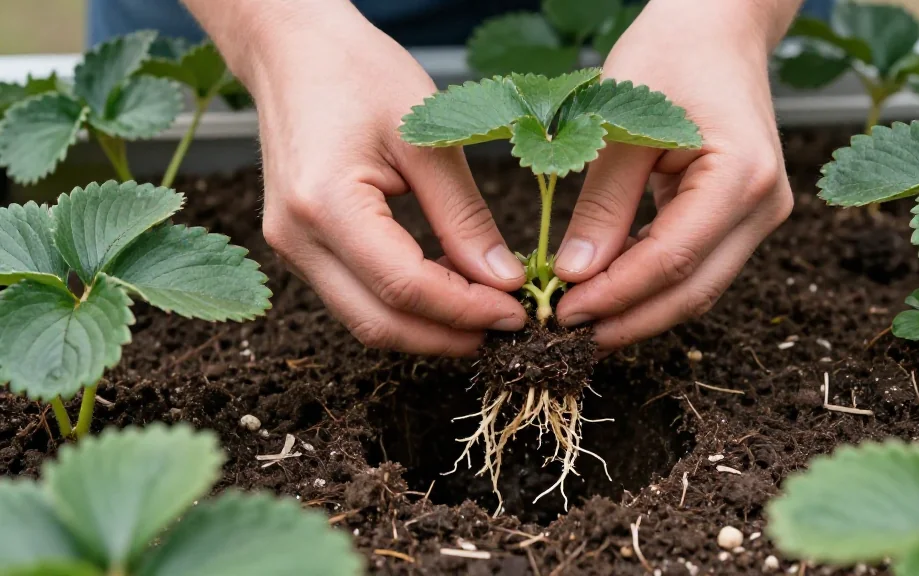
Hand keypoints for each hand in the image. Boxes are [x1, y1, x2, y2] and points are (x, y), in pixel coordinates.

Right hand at [195, 1, 526, 354]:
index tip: (517, 312)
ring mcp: (290, 247)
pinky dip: (403, 304)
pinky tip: (447, 287)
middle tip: (506, 327)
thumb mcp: (428, 138)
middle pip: (378, 323)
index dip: (465, 311)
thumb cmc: (359, 73)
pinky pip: (354, 297)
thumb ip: (464, 216)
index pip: (404, 287)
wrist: (293, 49)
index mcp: (325, 204)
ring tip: (484, 308)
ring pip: (364, 320)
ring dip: (427, 327)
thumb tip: (503, 280)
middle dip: (448, 337)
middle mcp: (296, 238)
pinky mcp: (299, 246)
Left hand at [553, 0, 798, 351]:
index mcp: (741, 176)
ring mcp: (760, 215)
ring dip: (638, 309)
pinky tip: (606, 291)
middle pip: (692, 290)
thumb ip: (601, 203)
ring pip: (696, 288)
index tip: (561, 311)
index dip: (615, 294)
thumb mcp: (619, 124)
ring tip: (580, 320)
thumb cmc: (668, 56)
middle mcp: (764, 205)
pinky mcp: (742, 217)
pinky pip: (696, 266)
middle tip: (566, 334)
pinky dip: (650, 284)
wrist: (715, 28)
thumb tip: (575, 275)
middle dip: (627, 319)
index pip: (672, 258)